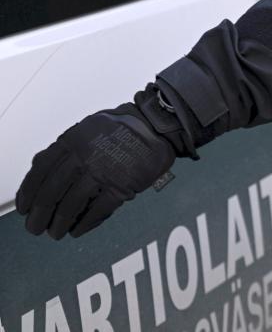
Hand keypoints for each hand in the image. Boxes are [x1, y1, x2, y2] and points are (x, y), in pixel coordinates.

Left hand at [16, 103, 176, 238]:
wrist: (156, 127)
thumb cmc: (122, 128)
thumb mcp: (86, 128)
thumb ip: (65, 147)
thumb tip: (40, 166)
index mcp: (72, 141)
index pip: (40, 171)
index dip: (28, 193)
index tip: (24, 208)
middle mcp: (85, 156)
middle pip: (52, 191)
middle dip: (40, 215)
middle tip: (35, 228)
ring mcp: (104, 172)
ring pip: (72, 204)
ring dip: (60, 223)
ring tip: (55, 233)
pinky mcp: (122, 185)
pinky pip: (99, 210)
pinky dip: (86, 223)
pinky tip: (78, 230)